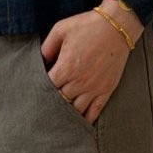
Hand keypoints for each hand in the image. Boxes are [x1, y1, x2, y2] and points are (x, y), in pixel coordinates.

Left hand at [39, 8, 141, 125]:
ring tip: (58, 119)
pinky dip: (86, 121)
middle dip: (51, 105)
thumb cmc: (87, 25)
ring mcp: (93, 88)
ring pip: (75, 110)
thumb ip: (47, 47)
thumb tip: (39, 62)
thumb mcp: (61, 29)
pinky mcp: (106, 90)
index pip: (47, 88)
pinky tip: (78, 126)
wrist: (117, 26)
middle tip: (43, 110)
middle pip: (59, 102)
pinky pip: (94, 112)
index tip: (36, 93)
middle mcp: (79, 82)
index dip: (40, 91)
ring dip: (66, 114)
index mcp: (66, 67)